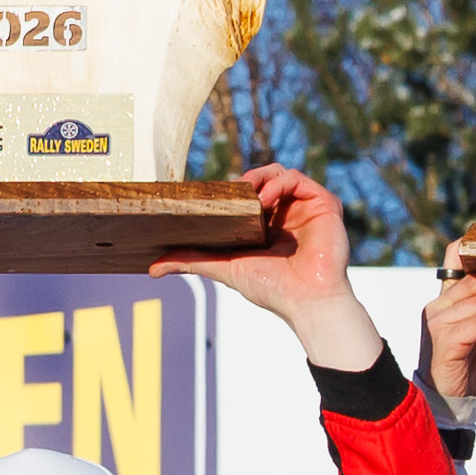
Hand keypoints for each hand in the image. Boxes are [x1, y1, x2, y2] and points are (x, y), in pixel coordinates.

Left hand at [169, 167, 379, 372]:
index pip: (247, 195)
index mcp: (267, 225)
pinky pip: (298, 178)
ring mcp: (304, 207)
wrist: (306, 301)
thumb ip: (193, 261)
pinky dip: (279, 182)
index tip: (217, 195)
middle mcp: (286, 214)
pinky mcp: (323, 203)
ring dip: (261, 178)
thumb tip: (153, 268)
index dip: (233, 191)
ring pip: (279, 174)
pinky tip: (266, 198)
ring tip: (250, 194)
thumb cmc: (272, 288)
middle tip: (233, 191)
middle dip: (245, 180)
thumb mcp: (225, 268)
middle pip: (263, 179)